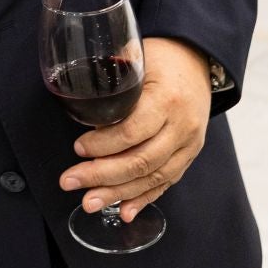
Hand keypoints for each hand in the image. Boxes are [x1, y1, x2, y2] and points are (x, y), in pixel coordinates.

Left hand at [59, 38, 211, 221]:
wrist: (196, 59)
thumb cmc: (161, 56)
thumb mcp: (137, 58)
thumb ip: (113, 80)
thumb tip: (80, 104)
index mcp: (167, 99)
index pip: (133, 131)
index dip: (104, 144)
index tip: (78, 149)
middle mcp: (183, 126)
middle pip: (142, 160)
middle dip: (103, 176)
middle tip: (71, 182)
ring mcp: (190, 144)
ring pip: (154, 177)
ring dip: (119, 193)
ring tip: (89, 202)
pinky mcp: (190, 155)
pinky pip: (167, 182)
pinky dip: (144, 198)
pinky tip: (124, 210)